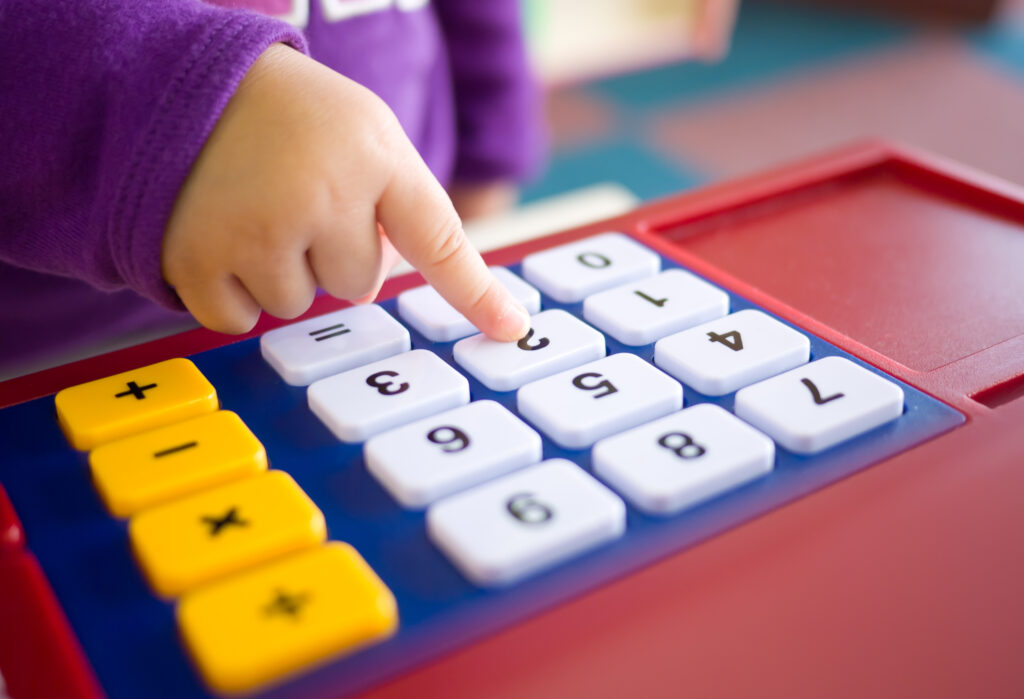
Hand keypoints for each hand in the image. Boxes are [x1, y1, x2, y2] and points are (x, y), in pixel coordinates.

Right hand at [163, 44, 529, 341]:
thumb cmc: (291, 119)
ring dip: (279, 273)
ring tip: (255, 210)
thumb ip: (397, 206)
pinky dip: (229, 293)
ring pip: (296, 305)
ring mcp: (256, 229)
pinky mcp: (196, 259)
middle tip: (297, 198)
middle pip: (356, 283)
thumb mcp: (365, 134)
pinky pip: (237, 320)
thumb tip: (376, 293)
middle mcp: (320, 193)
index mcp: (373, 156)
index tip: (512, 330)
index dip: (477, 293)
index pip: (439, 239)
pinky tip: (219, 236)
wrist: (184, 84)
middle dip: (330, 253)